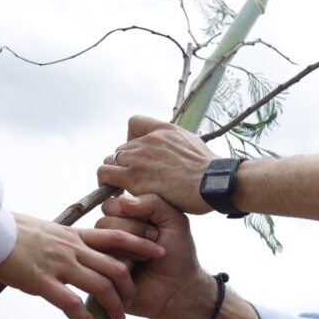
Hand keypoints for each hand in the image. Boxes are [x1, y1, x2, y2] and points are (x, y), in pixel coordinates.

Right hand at [0, 213, 164, 318]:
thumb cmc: (8, 231)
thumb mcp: (43, 230)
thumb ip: (61, 240)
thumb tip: (68, 247)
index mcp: (73, 235)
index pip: (117, 237)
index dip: (141, 245)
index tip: (159, 251)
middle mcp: (72, 248)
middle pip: (115, 266)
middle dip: (129, 286)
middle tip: (133, 302)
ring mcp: (59, 264)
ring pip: (100, 285)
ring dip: (114, 305)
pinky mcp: (41, 280)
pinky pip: (70, 303)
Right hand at [96, 194, 215, 318]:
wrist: (178, 289)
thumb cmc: (178, 254)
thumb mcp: (174, 221)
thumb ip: (153, 202)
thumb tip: (122, 199)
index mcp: (128, 217)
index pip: (114, 204)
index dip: (135, 216)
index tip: (157, 230)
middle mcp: (113, 233)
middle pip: (104, 221)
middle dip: (134, 232)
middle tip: (153, 245)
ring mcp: (106, 253)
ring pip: (101, 240)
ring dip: (128, 249)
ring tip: (146, 260)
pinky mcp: (102, 273)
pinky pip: (100, 261)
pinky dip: (122, 264)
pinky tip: (135, 272)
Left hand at [97, 115, 213, 214]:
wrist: (213, 182)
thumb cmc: (210, 169)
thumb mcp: (195, 144)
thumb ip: (179, 143)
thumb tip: (177, 152)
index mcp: (163, 131)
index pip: (135, 123)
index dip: (132, 139)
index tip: (140, 155)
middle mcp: (147, 141)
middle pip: (121, 148)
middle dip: (125, 163)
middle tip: (133, 179)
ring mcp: (138, 158)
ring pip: (109, 161)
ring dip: (113, 174)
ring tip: (122, 188)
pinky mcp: (133, 178)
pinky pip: (106, 176)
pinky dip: (107, 184)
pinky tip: (118, 194)